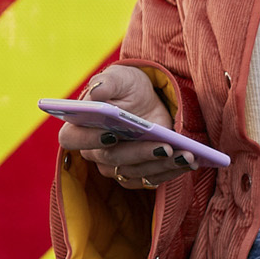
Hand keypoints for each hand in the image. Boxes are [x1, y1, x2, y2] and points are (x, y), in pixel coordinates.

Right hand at [55, 65, 192, 190]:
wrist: (150, 99)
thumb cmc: (127, 87)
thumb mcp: (120, 78)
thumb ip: (107, 83)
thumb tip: (96, 92)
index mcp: (80, 126)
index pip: (72, 139)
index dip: (88, 139)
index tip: (111, 134)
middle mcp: (94, 151)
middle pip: (111, 159)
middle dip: (140, 153)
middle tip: (165, 146)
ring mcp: (115, 166)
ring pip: (134, 172)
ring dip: (161, 164)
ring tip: (184, 154)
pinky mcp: (136, 174)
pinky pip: (151, 179)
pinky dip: (171, 171)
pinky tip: (188, 161)